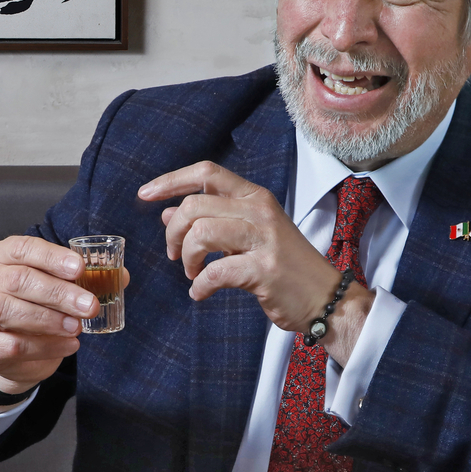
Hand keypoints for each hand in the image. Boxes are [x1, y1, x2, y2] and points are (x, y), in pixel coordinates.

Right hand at [0, 236, 122, 408]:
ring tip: (77, 327)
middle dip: (59, 293)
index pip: (23, 248)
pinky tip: (68, 345)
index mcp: (3, 256)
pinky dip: (44, 347)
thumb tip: (122, 276)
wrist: (10, 352)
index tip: (80, 268)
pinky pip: (10, 344)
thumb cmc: (35, 308)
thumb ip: (87, 280)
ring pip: (7, 310)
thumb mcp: (58, 288)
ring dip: (49, 319)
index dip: (52, 257)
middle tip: (90, 306)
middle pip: (19, 279)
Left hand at [138, 161, 372, 363]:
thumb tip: (168, 214)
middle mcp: (260, 211)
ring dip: (188, 259)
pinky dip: (200, 286)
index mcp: (256, 197)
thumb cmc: (285, 267)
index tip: (145, 195)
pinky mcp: (265, 270)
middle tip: (176, 255)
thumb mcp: (248, 235)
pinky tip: (202, 293)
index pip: (206, 173)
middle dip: (174, 233)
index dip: (170, 181)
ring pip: (202, 233)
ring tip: (192, 274)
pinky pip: (215, 273)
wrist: (326, 298)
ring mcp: (264, 240)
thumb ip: (212, 221)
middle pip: (195, 206)